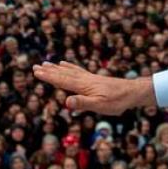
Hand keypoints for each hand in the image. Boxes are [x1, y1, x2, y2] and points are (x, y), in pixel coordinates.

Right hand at [32, 62, 153, 114]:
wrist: (132, 92)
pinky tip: (65, 64)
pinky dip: (69, 67)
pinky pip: (77, 70)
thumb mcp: (99, 106)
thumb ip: (82, 103)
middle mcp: (84, 79)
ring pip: (69, 71)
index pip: (62, 81)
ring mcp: (89, 78)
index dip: (49, 77)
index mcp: (83, 86)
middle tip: (36, 66)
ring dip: (57, 68)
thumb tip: (66, 102)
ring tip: (47, 63)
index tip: (36, 72)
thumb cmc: (116, 102)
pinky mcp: (94, 78)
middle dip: (49, 71)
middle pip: (63, 74)